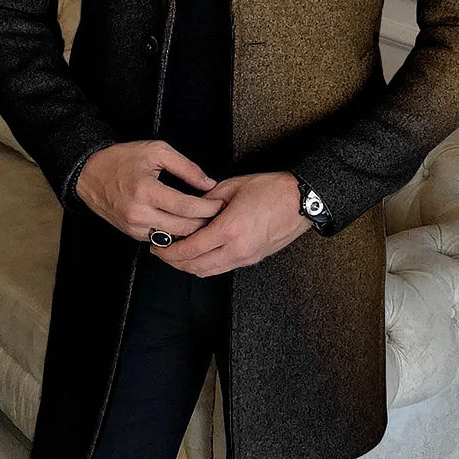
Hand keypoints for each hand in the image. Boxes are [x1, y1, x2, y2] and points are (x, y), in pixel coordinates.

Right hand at [75, 139, 223, 240]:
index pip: (185, 207)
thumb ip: (186, 167)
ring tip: (204, 220)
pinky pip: (160, 238)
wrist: (90, 173)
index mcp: (146, 190)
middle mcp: (139, 213)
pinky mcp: (132, 234)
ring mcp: (134, 226)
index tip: (219, 205)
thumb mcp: (156, 151)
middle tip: (217, 214)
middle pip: (182, 227)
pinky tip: (184, 223)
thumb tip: (208, 183)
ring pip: (173, 238)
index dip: (207, 208)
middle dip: (204, 223)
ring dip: (191, 231)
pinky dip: (175, 233)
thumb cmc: (122, 159)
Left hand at [150, 170, 312, 276]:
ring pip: (208, 271)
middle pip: (195, 266)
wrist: (301, 201)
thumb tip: (190, 209)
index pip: (189, 249)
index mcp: (229, 229)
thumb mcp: (232, 187)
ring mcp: (246, 257)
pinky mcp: (252, 259)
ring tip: (178, 253)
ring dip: (189, 265)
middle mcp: (237, 249)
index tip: (158, 245)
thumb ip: (207, 200)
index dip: (168, 250)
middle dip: (173, 261)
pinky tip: (199, 253)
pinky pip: (222, 268)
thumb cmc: (271, 190)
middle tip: (162, 250)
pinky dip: (206, 264)